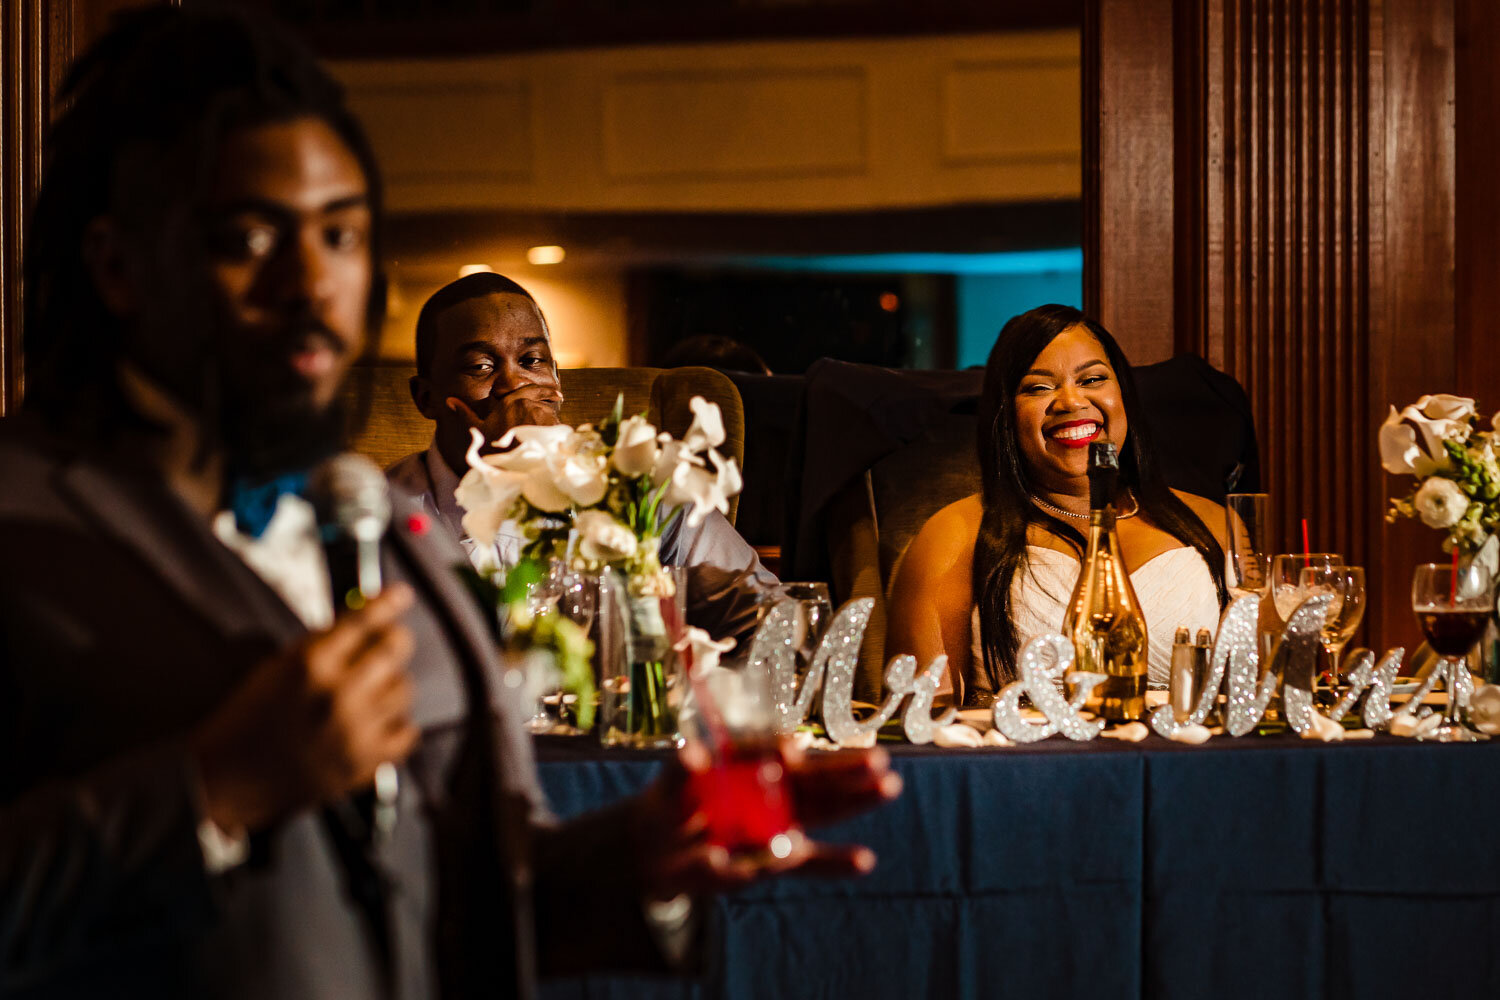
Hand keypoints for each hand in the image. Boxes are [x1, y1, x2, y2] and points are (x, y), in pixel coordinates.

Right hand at [189, 584, 419, 833]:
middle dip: (394, 640)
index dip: (387, 603)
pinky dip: (396, 724)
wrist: (226, 778)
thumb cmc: (248, 719)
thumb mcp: (277, 667)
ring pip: (404, 689)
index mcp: (310, 665)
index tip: (401, 594)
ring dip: (391, 685)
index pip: (363, 621)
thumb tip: (364, 618)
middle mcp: (337, 695)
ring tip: (368, 693)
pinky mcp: (365, 763)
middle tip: (389, 642)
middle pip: (394, 650)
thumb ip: (322, 644)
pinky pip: (408, 731)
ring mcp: (355, 731)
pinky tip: (374, 723)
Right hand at [446, 388, 561, 445]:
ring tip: (545, 435)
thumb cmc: (493, 445)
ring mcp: (541, 414)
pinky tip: (551, 440)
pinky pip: (557, 426)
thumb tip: (450, 400)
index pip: (532, 389)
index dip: (546, 390)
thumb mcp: (477, 429)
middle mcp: (528, 403)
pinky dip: (555, 433)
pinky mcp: (551, 425)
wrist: (511, 460)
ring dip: (549, 423)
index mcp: (511, 400)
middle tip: (550, 412)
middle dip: (546, 409)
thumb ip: (465, 413)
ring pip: (550, 415)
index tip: (557, 393)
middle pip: (542, 404)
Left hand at [628, 740, 901, 899]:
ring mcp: (780, 824)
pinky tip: (865, 860)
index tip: (792, 751)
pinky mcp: (775, 861)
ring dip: (854, 800)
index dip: (795, 750)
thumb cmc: (669, 802)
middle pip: (818, 778)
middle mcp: (775, 789)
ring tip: (890, 787)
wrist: (657, 849)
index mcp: (753, 762)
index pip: (786, 752)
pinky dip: (835, 861)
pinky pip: (809, 862)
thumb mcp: (668, 781)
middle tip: (883, 764)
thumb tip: (694, 756)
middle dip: (849, 771)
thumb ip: (681, 768)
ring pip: (824, 809)